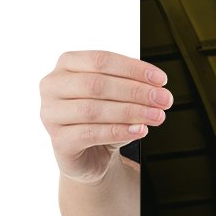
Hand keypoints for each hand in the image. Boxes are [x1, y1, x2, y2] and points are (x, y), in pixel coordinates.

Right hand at [40, 51, 173, 182]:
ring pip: (93, 110)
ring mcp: (50, 114)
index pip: (101, 60)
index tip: (161, 80)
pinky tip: (140, 130)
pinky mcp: (58, 140)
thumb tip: (158, 91)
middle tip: (164, 99)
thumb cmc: (103, 118)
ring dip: (131, 112)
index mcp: (67, 65)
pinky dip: (119, 131)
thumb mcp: (118, 97)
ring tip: (157, 116)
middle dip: (136, 91)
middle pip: (97, 84)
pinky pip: (90, 134)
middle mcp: (53, 86)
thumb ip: (133, 88)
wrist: (90, 155)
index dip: (134, 68)